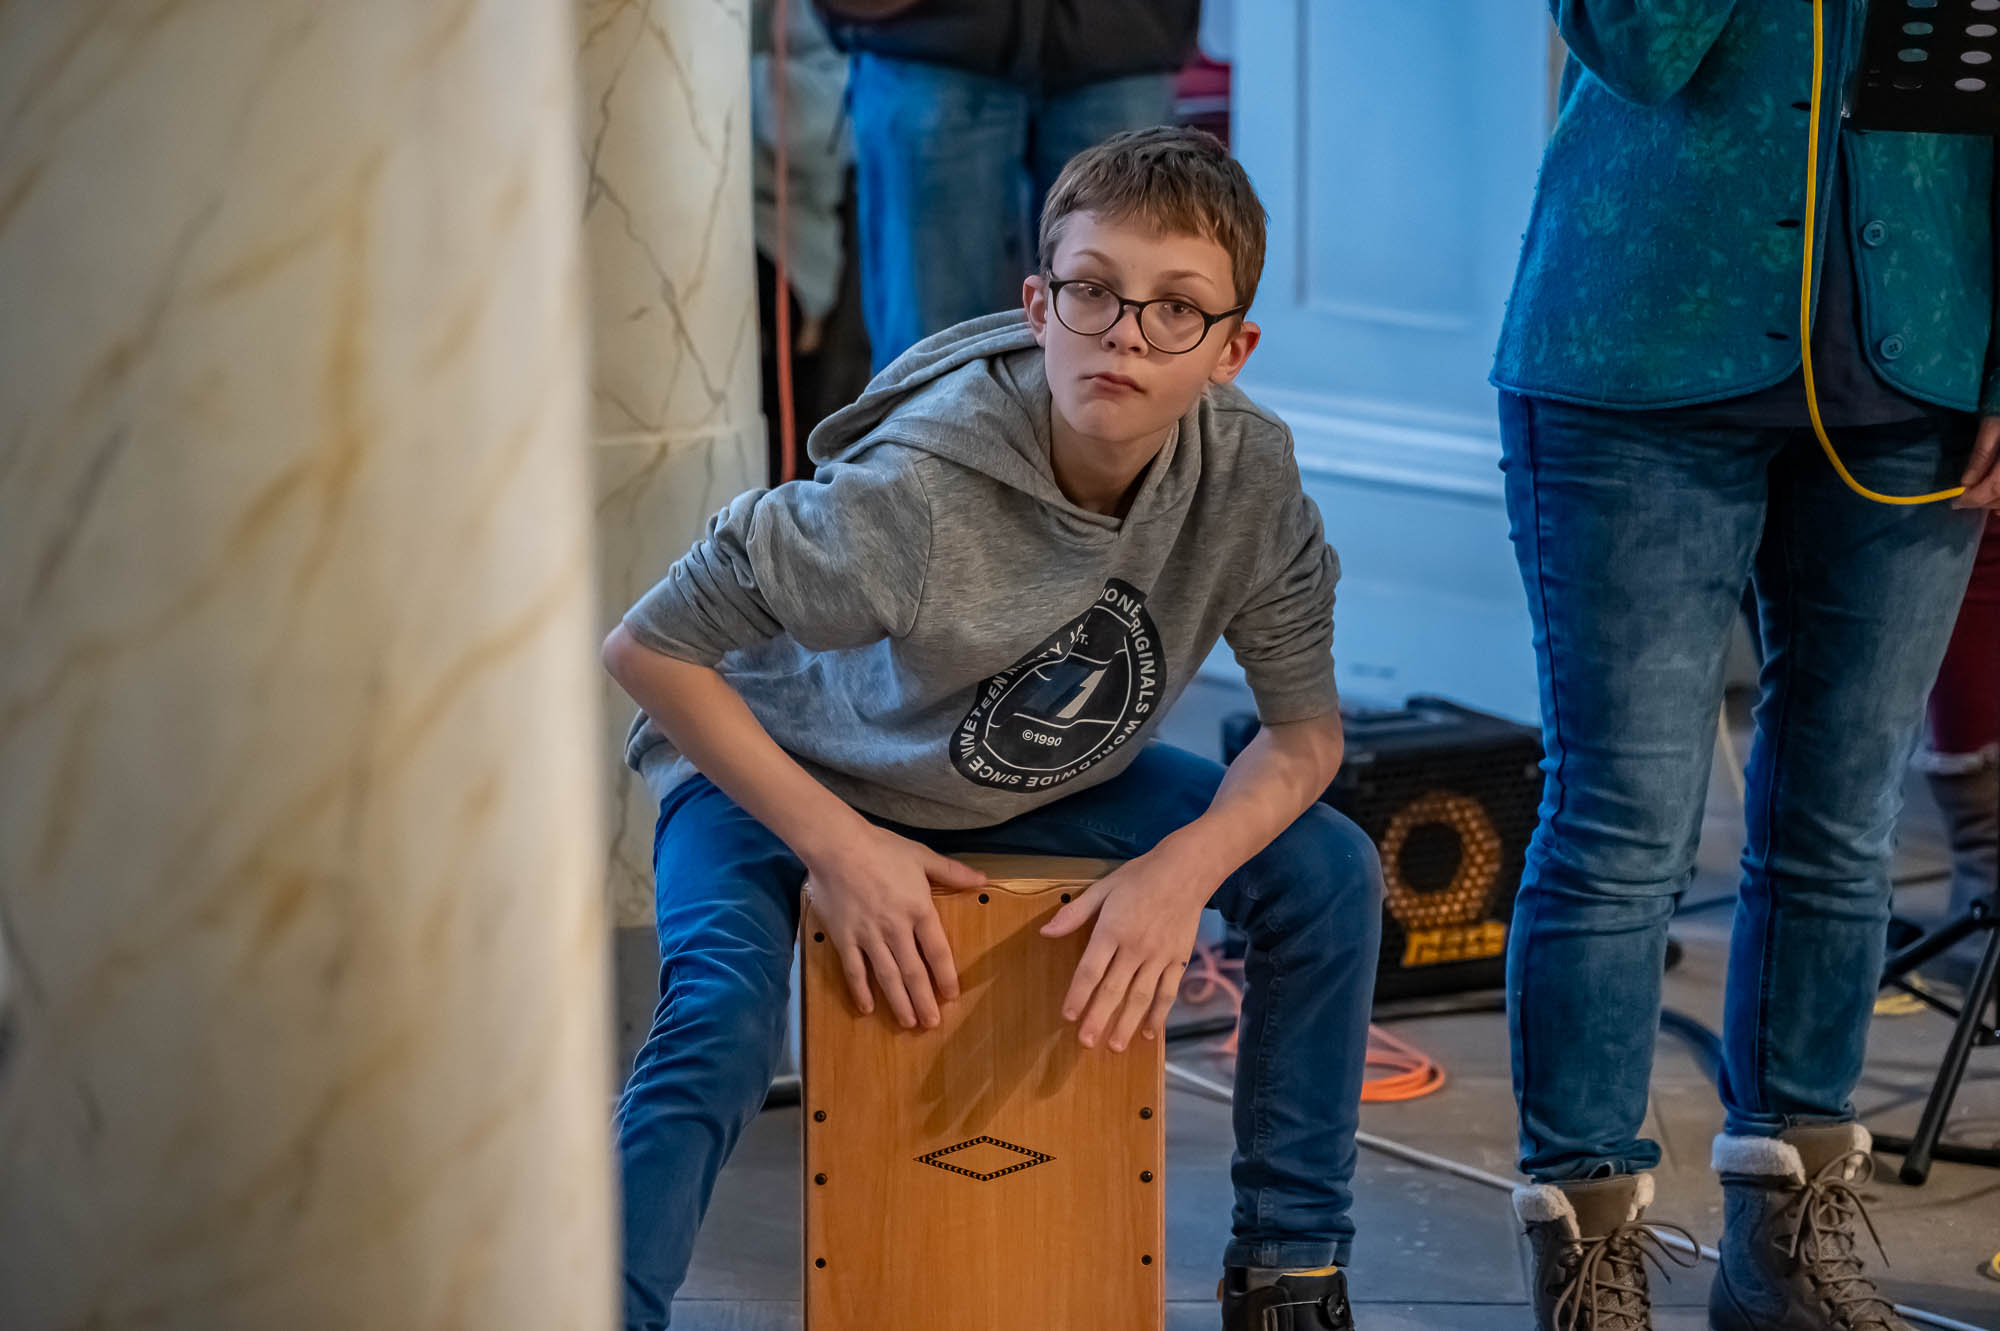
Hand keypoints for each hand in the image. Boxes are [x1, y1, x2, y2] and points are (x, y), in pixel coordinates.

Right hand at [803, 826, 984, 1029]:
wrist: (838, 846)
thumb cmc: (882, 848)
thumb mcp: (922, 856)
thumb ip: (952, 872)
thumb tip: (983, 880)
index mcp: (919, 910)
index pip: (937, 952)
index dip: (946, 977)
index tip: (951, 995)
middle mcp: (896, 929)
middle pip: (914, 972)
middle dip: (924, 1000)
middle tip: (931, 1024)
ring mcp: (868, 936)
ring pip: (887, 976)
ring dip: (899, 1002)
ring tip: (909, 1023)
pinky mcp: (844, 938)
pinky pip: (854, 970)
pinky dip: (860, 990)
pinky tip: (867, 1008)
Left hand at [1039, 850, 1215, 1050]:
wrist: (1186, 870)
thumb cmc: (1140, 876)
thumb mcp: (1103, 887)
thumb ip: (1075, 912)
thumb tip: (1046, 932)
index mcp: (1113, 929)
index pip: (1091, 970)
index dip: (1078, 995)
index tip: (1068, 1016)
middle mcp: (1136, 948)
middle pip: (1114, 990)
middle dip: (1099, 1018)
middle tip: (1086, 1042)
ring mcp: (1160, 956)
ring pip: (1141, 997)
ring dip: (1127, 1024)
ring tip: (1115, 1047)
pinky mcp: (1178, 959)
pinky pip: (1168, 992)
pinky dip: (1159, 1014)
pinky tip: (1149, 1032)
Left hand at [1954, 415, 1999, 509]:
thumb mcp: (1994, 425)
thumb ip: (1982, 454)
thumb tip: (1965, 482)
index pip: (1994, 487)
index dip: (1974, 498)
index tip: (1955, 502)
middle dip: (1984, 501)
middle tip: (1964, 498)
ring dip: (1997, 501)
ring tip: (1979, 496)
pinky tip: (1998, 500)